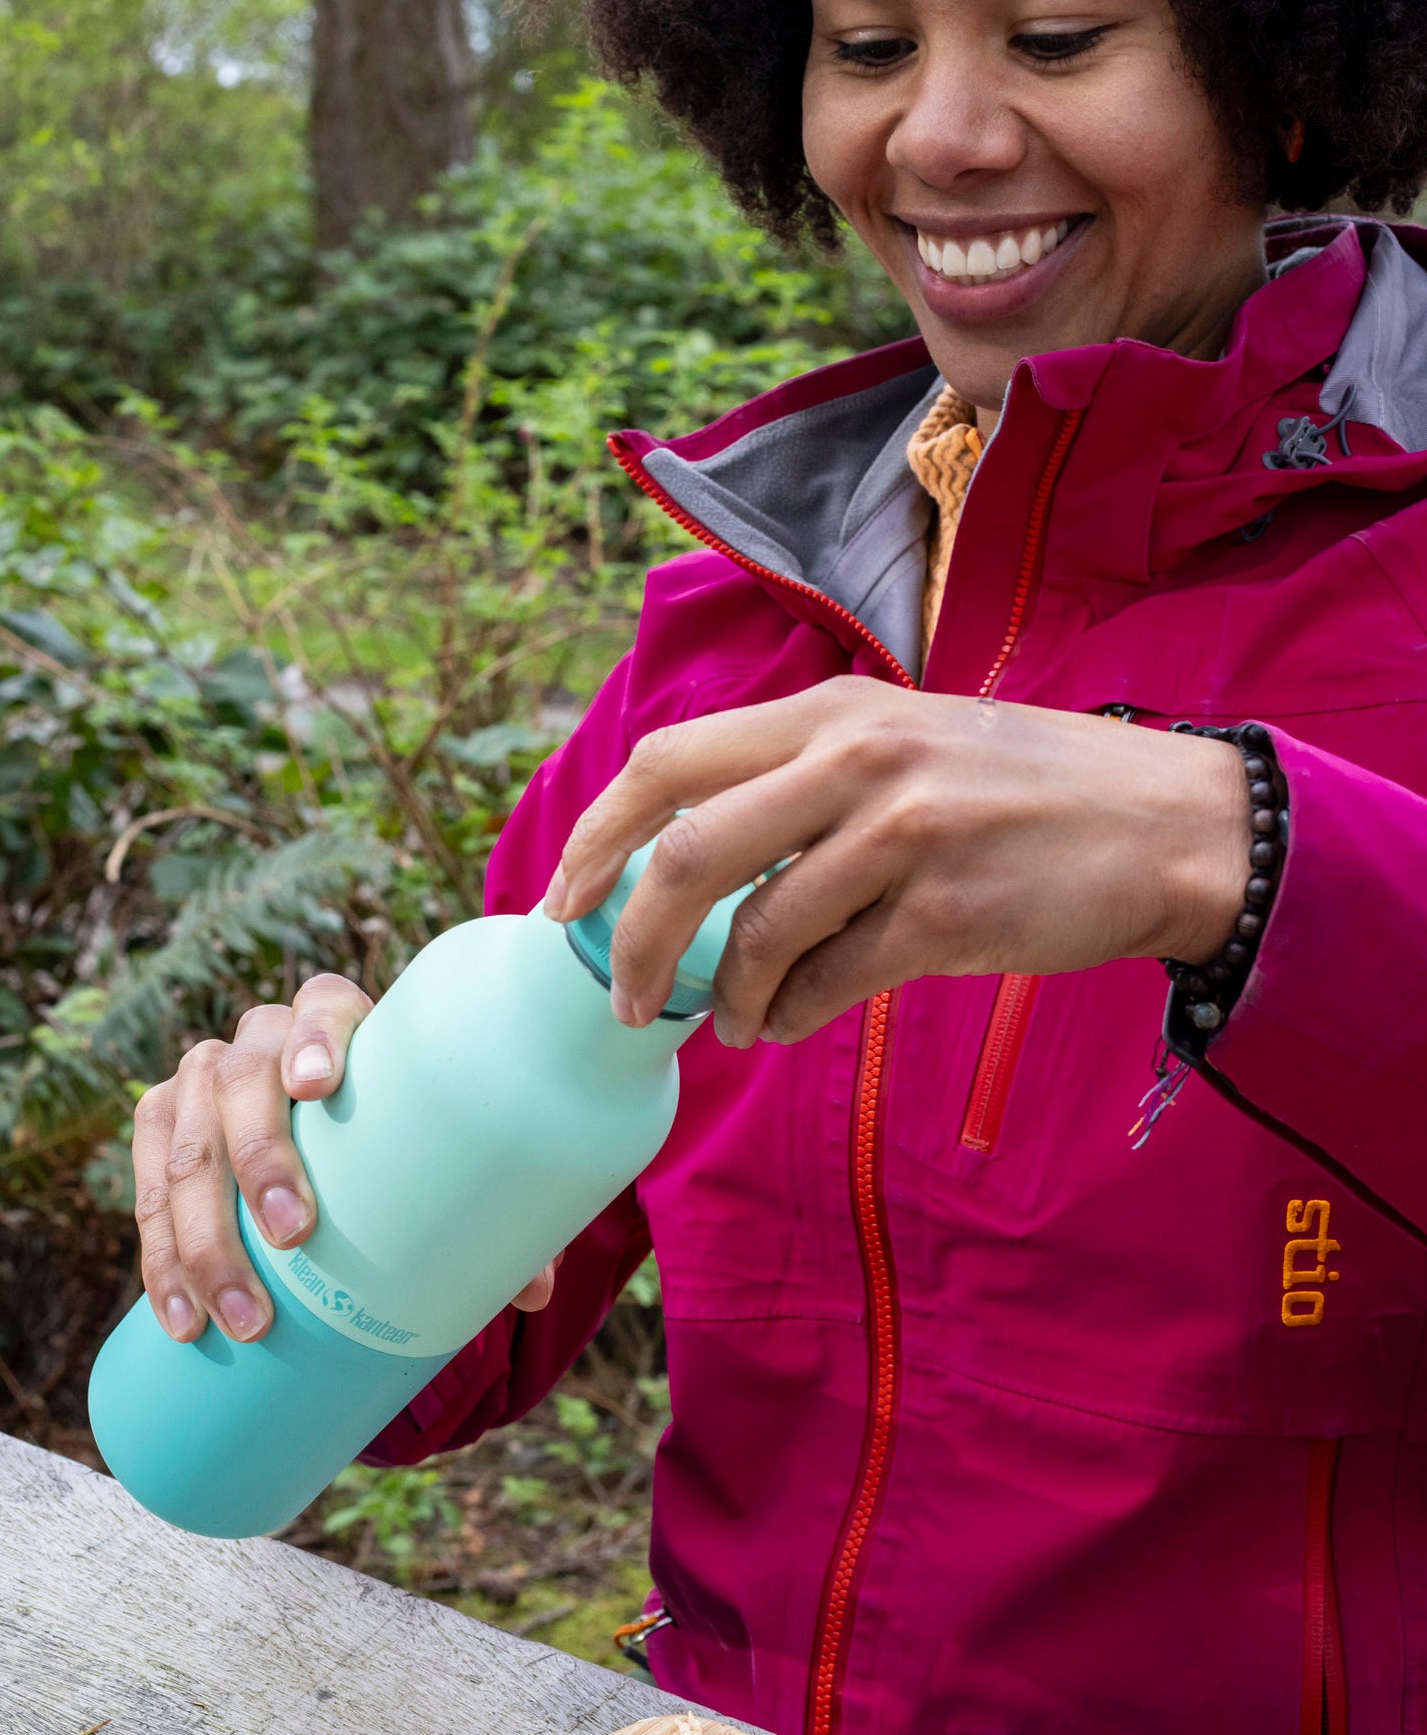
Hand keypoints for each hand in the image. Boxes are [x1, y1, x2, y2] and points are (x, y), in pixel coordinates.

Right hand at [133, 972, 561, 1342]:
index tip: (319, 1087)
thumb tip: (534, 1294)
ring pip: (186, 1147)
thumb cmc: (394, 1143)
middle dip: (261, 1161)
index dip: (317, 1037)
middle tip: (295, 1237)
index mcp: (336, 1019)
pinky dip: (161, 1260)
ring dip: (204, 1239)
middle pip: (243, 1083)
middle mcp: (258, 1039)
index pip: (323, 1005)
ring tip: (242, 1318)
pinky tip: (181, 1314)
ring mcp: (199, 1079)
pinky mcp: (159, 1125)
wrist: (321, 1135)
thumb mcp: (433, 1157)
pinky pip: (145, 1188)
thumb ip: (484, 1210)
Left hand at [542, 677, 1246, 1048]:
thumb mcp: (904, 742)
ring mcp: (901, 833)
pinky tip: (788, 1024)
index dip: (597, 835)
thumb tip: (691, 867)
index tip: (567, 899)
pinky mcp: (945, 911)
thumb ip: (802, 781)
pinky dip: (789, 1015)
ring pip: (757, 933)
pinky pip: (827, 982)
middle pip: (686, 849)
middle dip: (633, 937)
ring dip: (728, 997)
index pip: (666, 760)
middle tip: (626, 996)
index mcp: (830, 710)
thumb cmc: (1022, 792)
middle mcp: (856, 757)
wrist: (1167, 825)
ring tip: (736, 1022)